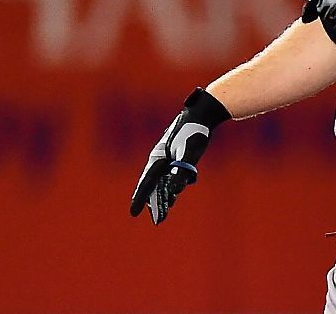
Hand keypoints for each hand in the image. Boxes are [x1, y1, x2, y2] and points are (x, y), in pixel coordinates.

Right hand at [130, 88, 230, 224]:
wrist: (202, 114)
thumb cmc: (195, 133)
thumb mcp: (189, 154)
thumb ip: (181, 172)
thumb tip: (174, 192)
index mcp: (157, 158)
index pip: (146, 183)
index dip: (140, 199)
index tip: (134, 213)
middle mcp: (159, 159)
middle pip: (154, 185)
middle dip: (155, 202)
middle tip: (158, 220)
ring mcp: (167, 157)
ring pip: (162, 181)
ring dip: (164, 196)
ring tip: (164, 212)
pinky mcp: (177, 155)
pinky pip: (170, 174)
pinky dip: (171, 186)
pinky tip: (174, 194)